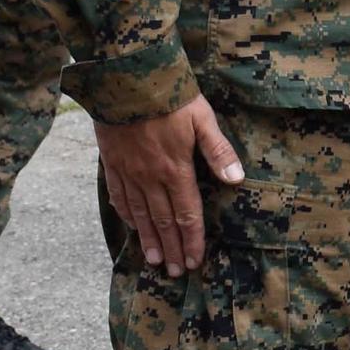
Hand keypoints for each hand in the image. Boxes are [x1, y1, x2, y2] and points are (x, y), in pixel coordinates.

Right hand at [96, 99, 241, 272]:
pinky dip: (126, 215)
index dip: (192, 240)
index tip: (195, 261)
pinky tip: (131, 226)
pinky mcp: (112, 163)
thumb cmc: (170, 96)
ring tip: (154, 260)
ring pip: (140, 214)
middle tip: (176, 272)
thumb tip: (236, 178)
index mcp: (176, 169)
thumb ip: (218, 150)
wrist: (125, 78)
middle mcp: (151, 177)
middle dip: (172, 248)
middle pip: (163, 221)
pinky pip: (119, 196)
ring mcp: (129, 172)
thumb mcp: (202, 118)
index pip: (187, 214)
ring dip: (149, 239)